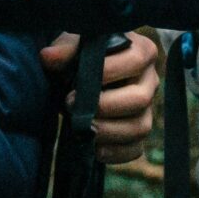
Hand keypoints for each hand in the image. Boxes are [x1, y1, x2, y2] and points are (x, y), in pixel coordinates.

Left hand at [40, 30, 161, 164]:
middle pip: (141, 99)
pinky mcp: (137, 132)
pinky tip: (94, 148)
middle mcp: (150, 81)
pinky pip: (135, 149)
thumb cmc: (83, 55)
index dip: (109, 71)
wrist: (82, 75)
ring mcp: (147, 109)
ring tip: (82, 128)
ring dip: (108, 131)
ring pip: (140, 127)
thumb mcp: (74, 45)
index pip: (137, 59)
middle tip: (72, 104)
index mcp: (142, 52)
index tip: (79, 81)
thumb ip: (65, 48)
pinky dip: (115, 152)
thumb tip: (49, 56)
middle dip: (105, 106)